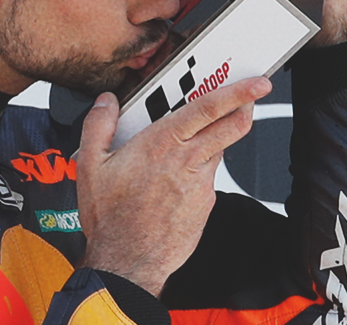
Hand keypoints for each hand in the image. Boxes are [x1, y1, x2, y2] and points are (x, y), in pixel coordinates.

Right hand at [76, 77, 271, 296]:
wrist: (128, 263)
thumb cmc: (111, 218)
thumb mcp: (90, 165)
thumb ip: (98, 125)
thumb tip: (106, 102)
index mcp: (162, 144)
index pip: (207, 109)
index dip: (237, 93)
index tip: (256, 83)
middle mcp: (187, 161)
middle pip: (231, 127)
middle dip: (246, 107)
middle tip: (253, 95)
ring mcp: (200, 185)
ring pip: (217, 152)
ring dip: (214, 140)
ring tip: (193, 141)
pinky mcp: (205, 205)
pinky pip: (207, 178)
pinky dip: (197, 171)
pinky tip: (175, 181)